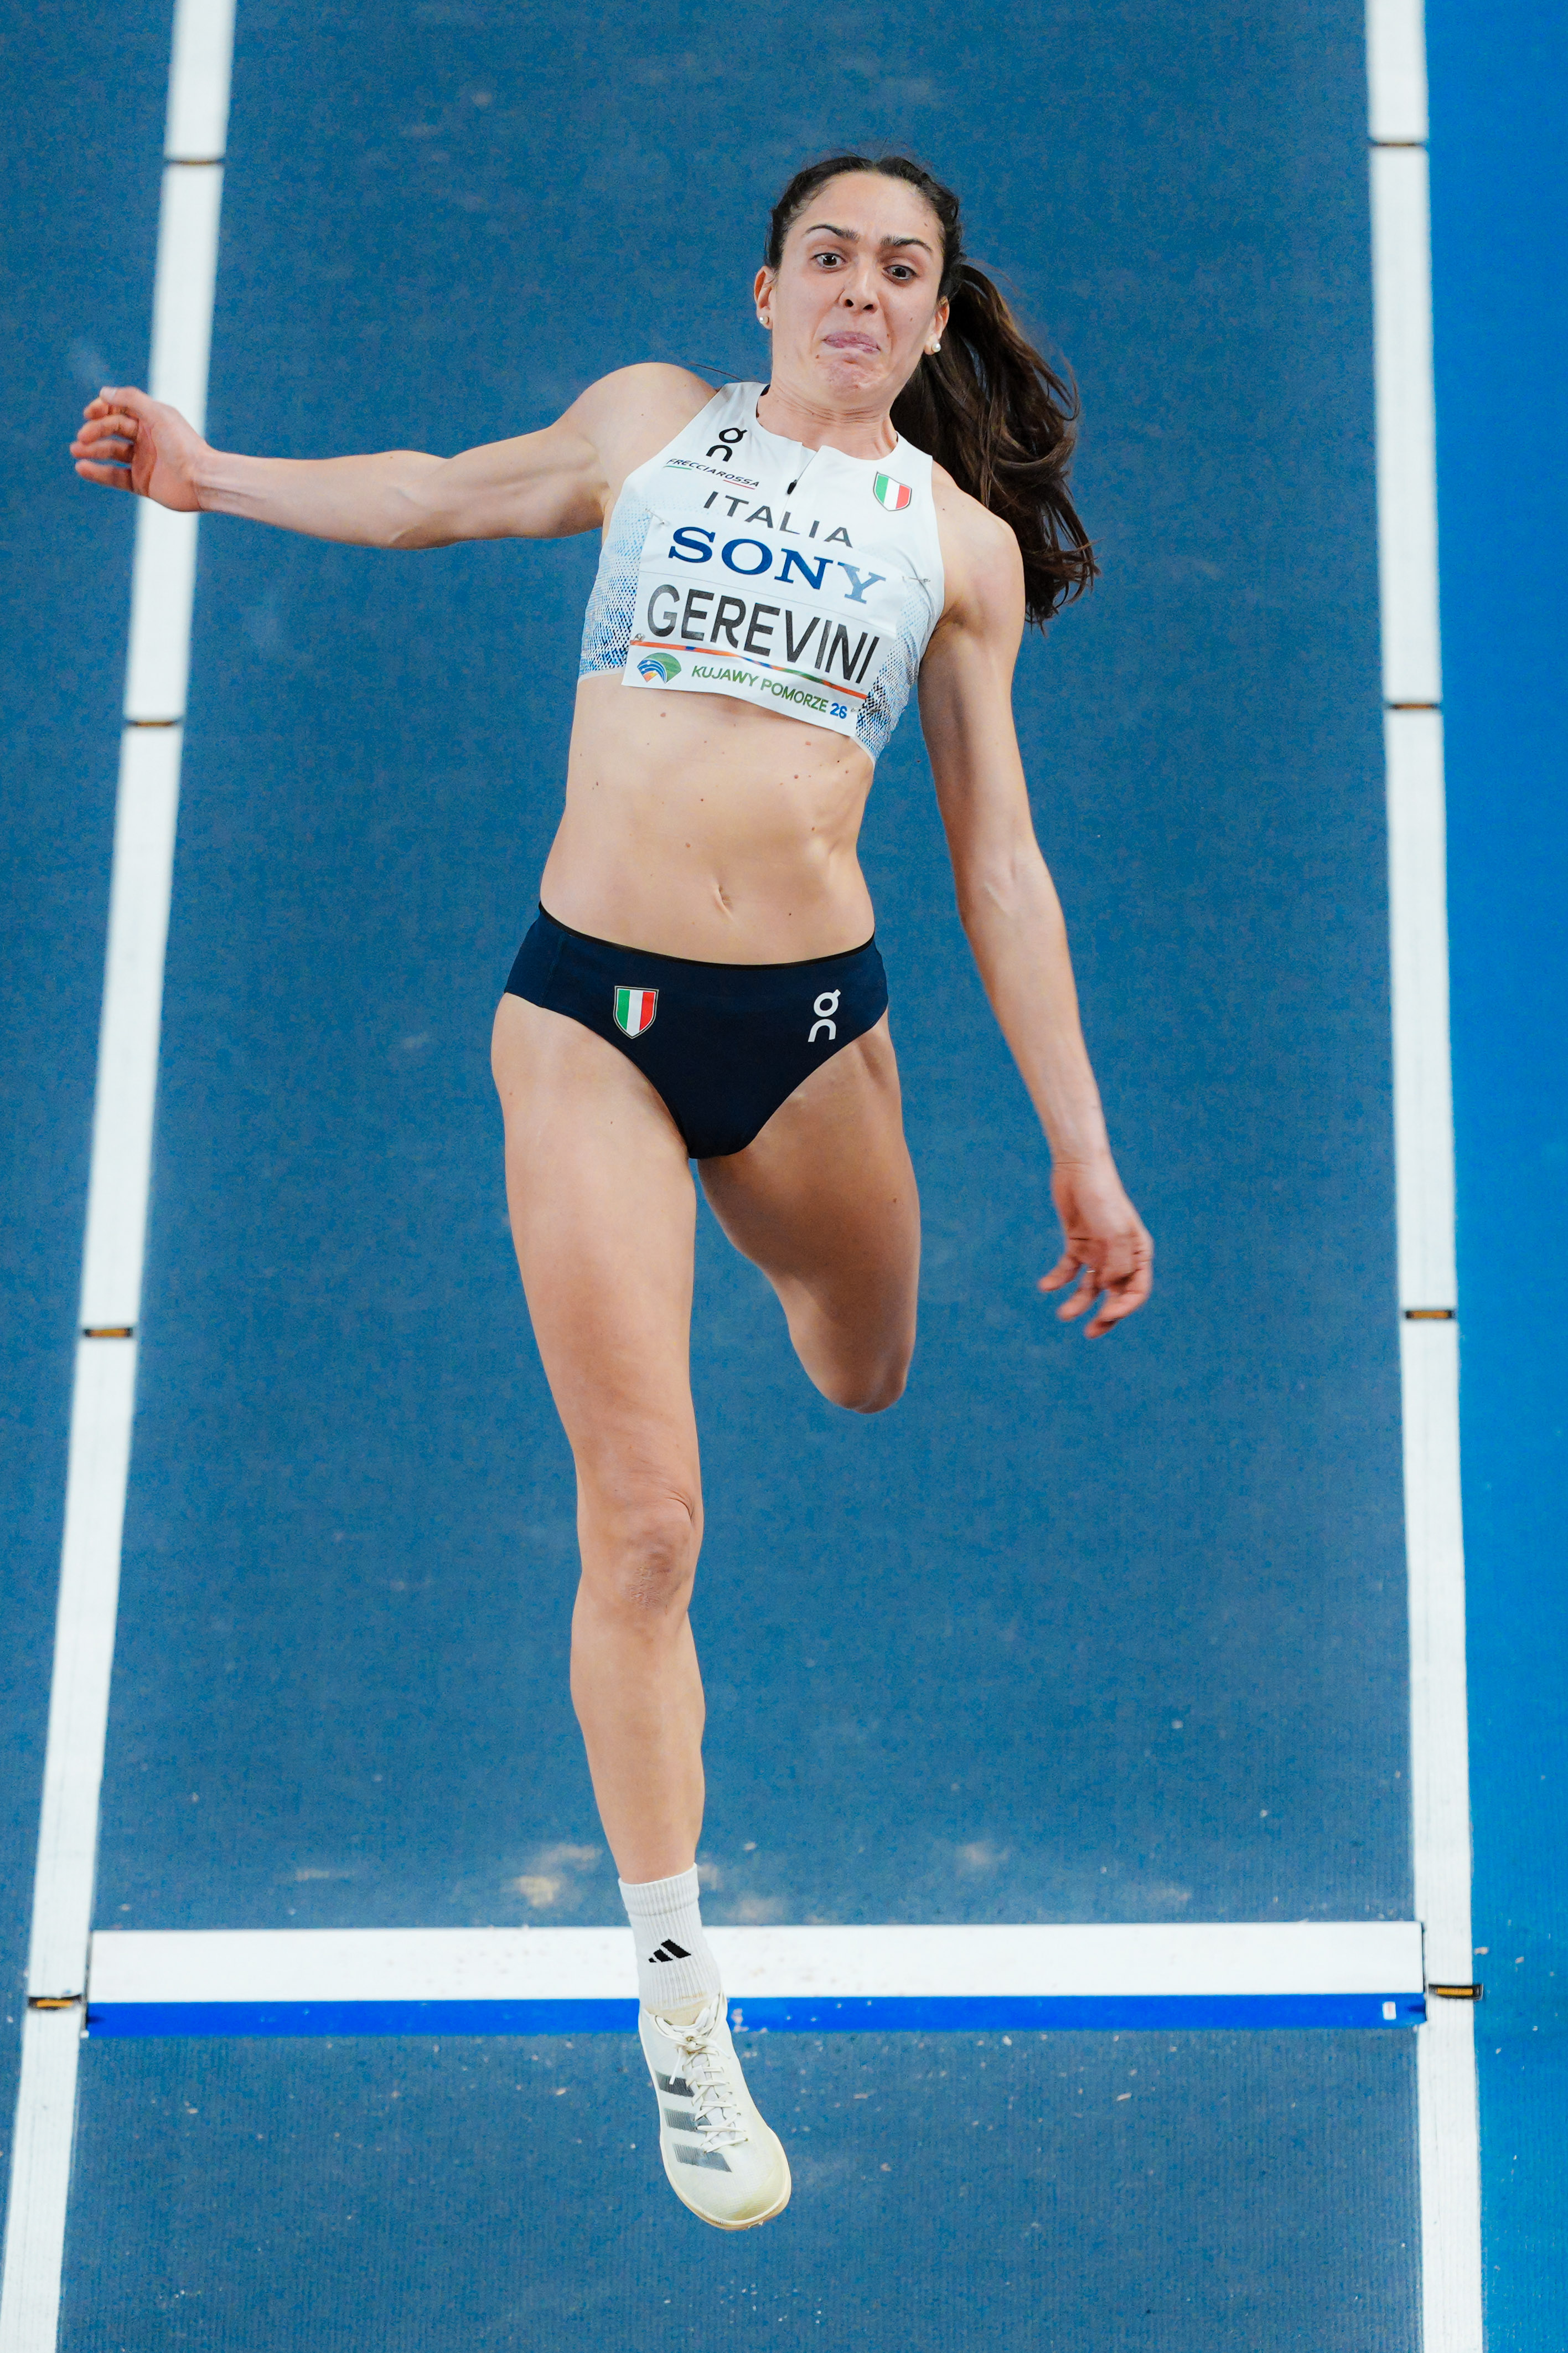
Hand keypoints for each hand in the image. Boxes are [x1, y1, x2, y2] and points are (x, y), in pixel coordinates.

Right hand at [71, 384, 206, 509]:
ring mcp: (143, 461)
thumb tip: (103, 391)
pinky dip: (98, 473)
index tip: (88, 413)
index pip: (119, 409)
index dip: (102, 409)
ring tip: (76, 451)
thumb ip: (131, 399)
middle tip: (81, 439)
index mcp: (151, 419)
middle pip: (112, 430)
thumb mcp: (158, 414)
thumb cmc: (183, 445)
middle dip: (94, 431)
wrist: (202, 481)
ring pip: (111, 452)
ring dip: (92, 451)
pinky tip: (82, 468)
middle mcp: (147, 439)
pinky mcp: (142, 483)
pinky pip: (115, 476)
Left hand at [1038, 1157, 1152, 1336]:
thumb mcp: (1115, 1233)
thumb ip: (1117, 1264)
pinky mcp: (1076, 1244)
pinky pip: (1068, 1270)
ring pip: (1090, 1287)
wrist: (1078, 1170)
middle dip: (1105, 1316)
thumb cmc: (1103, 1198)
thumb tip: (1109, 1288)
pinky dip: (1058, 1280)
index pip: (1137, 1291)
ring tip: (1063, 1315)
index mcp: (1138, 1253)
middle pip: (1115, 1295)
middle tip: (1090, 1333)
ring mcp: (1097, 1251)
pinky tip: (1046, 1286)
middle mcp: (1119, 1255)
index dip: (1124, 1307)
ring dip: (1078, 1303)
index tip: (1107, 1313)